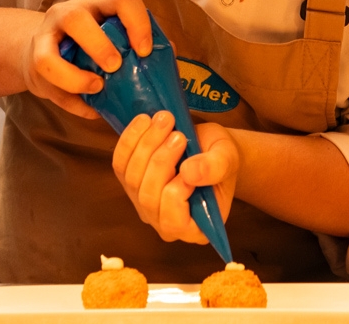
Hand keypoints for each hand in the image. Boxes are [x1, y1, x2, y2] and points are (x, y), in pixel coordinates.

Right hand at [20, 0, 153, 118]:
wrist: (46, 52)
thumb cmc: (91, 46)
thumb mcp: (115, 36)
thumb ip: (139, 44)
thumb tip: (168, 55)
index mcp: (100, 3)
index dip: (137, 22)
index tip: (146, 50)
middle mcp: (70, 12)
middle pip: (77, 19)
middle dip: (98, 45)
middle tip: (116, 66)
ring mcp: (47, 36)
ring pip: (49, 54)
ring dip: (74, 76)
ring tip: (97, 87)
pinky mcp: (34, 60)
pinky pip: (45, 83)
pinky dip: (70, 99)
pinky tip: (89, 108)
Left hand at [112, 112, 238, 243]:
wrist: (209, 148)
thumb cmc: (221, 159)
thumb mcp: (228, 159)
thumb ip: (215, 168)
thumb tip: (189, 173)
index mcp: (193, 228)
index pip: (173, 222)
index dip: (175, 191)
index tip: (190, 163)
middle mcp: (163, 222)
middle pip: (149, 196)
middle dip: (161, 160)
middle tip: (179, 134)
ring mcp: (143, 203)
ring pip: (132, 178)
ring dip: (146, 145)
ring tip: (165, 120)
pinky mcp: (130, 183)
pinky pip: (120, 164)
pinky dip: (130, 140)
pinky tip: (144, 121)